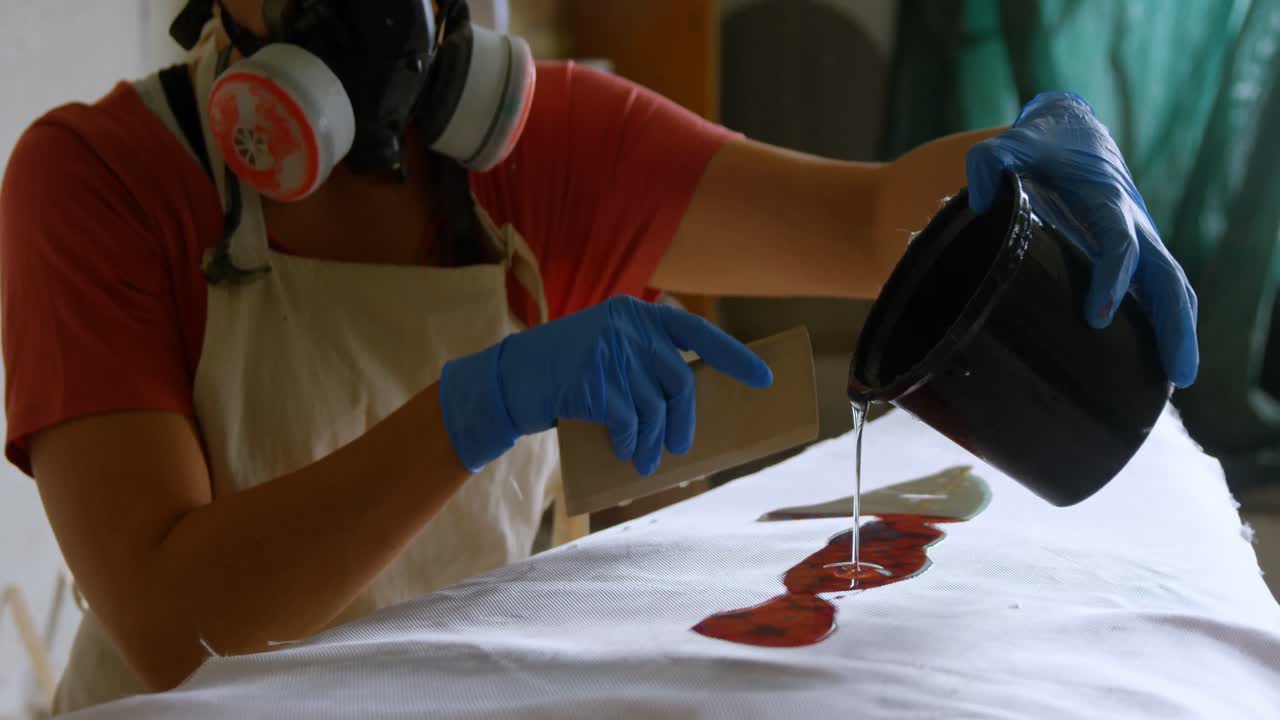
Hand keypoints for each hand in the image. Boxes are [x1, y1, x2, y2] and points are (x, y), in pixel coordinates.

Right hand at [440, 296, 773, 473]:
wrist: (507, 379)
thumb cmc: (562, 371)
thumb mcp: (605, 346)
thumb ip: (643, 359)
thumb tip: (686, 403)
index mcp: (635, 313)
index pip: (696, 331)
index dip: (734, 356)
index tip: (765, 379)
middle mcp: (627, 326)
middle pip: (679, 379)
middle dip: (683, 419)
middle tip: (680, 446)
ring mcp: (610, 352)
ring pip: (654, 407)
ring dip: (654, 440)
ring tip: (648, 461)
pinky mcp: (593, 382)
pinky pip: (628, 421)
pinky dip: (631, 442)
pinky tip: (626, 452)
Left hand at [966, 92, 1198, 387]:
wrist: (1073, 132)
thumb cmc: (1039, 146)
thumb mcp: (1008, 145)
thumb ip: (988, 163)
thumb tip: (980, 202)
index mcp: (1107, 202)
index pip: (1120, 245)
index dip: (1113, 279)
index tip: (1096, 316)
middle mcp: (1134, 225)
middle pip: (1167, 278)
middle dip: (1175, 324)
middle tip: (1178, 374)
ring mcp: (1139, 240)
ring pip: (1172, 289)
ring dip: (1180, 332)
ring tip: (1178, 381)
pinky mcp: (1135, 252)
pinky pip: (1160, 291)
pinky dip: (1169, 323)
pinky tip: (1160, 365)